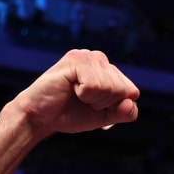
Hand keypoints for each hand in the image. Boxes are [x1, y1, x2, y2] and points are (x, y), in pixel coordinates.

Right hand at [12, 49, 139, 136]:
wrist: (41, 117)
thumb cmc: (71, 114)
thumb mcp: (105, 117)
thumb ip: (124, 112)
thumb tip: (129, 101)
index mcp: (109, 70)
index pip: (132, 91)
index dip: (115, 106)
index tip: (95, 106)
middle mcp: (100, 59)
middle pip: (123, 90)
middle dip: (103, 103)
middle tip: (83, 101)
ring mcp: (87, 56)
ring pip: (109, 88)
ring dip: (92, 100)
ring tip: (76, 94)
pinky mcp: (75, 59)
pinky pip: (94, 85)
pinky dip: (83, 94)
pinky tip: (71, 88)